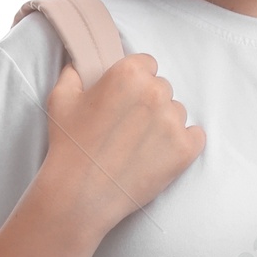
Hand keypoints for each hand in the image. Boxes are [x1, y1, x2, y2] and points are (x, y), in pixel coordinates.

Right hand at [39, 52, 204, 243]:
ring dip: (164, 124)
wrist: (81, 194)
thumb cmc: (70, 146)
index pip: (148, 64)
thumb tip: (80, 61)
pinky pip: (196, 137)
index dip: (136, 81)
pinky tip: (160, 154)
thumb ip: (74, 71)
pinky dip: (183, 144)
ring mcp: (173, 122)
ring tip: (139, 145)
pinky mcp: (185, 149)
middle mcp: (155, 92)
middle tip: (128, 126)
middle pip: (163, 88)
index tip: (125, 99)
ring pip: (177, 113)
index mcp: (129, 73)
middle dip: (149, 103)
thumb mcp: (61, 99)